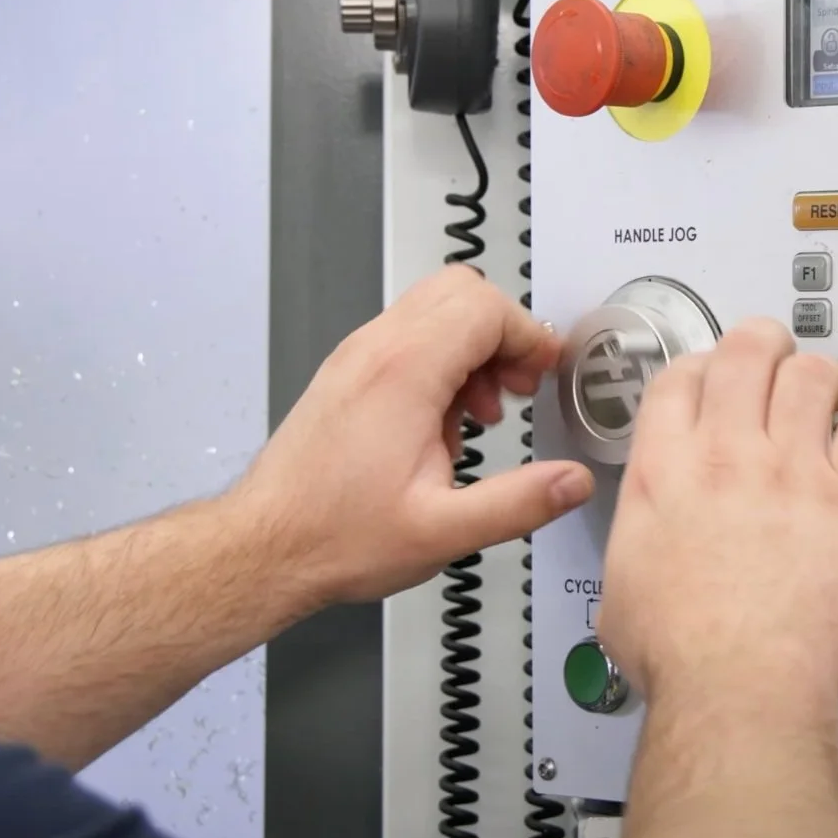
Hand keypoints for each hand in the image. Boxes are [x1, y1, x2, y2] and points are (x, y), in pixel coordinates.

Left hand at [234, 265, 593, 606]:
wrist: (265, 545)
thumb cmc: (334, 536)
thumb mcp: (444, 531)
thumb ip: (518, 503)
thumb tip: (572, 482)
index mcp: (402, 374)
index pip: (483, 306)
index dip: (527, 335)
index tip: (544, 373)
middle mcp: (372, 352)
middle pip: (455, 292)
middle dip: (501, 333)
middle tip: (517, 388)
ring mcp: (352, 360)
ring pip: (428, 312)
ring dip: (469, 350)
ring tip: (480, 416)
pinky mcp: (343, 378)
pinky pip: (402, 342)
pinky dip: (437, 365)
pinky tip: (441, 429)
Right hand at [599, 319, 837, 700]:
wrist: (738, 683)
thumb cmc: (677, 648)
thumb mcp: (622, 575)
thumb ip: (641, 533)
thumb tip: (649, 542)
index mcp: (662, 469)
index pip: (680, 376)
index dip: (698, 365)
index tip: (709, 377)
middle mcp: (727, 455)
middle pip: (747, 352)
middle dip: (761, 345)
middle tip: (770, 360)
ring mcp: (795, 472)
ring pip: (814, 375)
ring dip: (817, 378)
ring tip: (821, 397)